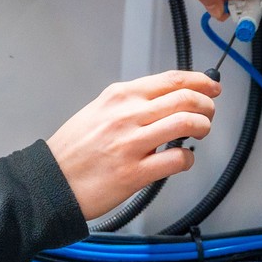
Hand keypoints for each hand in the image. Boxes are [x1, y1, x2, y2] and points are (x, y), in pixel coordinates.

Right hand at [47, 71, 219, 218]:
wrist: (50, 182)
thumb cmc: (72, 151)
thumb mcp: (97, 111)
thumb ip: (129, 104)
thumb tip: (164, 100)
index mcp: (119, 96)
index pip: (170, 79)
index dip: (199, 81)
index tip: (211, 86)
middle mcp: (127, 115)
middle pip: (185, 98)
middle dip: (206, 105)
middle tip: (208, 113)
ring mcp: (131, 144)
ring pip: (186, 123)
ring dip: (202, 127)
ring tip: (200, 133)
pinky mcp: (135, 172)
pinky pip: (177, 160)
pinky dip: (188, 159)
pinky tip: (181, 160)